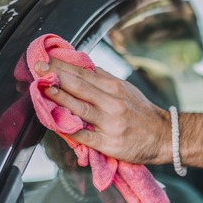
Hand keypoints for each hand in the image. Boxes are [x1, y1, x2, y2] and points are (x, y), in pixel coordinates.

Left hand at [34, 59, 170, 164]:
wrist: (164, 137)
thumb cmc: (143, 113)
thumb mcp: (127, 89)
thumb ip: (104, 79)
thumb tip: (83, 66)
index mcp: (115, 88)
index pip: (84, 73)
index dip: (63, 66)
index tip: (47, 59)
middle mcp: (112, 103)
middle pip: (80, 87)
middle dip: (56, 76)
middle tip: (38, 68)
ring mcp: (110, 123)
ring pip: (80, 108)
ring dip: (60, 98)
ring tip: (44, 89)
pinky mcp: (109, 143)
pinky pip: (85, 136)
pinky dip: (70, 130)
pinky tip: (55, 124)